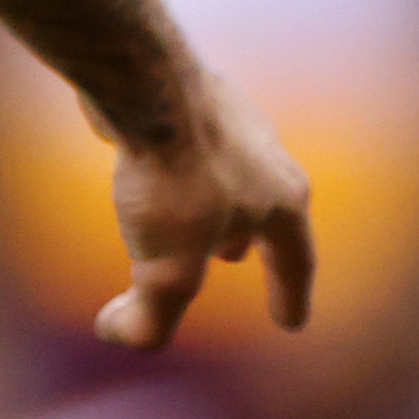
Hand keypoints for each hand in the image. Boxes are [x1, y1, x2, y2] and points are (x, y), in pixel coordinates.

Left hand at [93, 69, 313, 349]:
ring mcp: (228, 120)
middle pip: (265, 212)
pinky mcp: (184, 96)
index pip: (296, 262)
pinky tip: (147, 168)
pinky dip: (175, 168)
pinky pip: (183, 145)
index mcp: (281, 201)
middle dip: (250, 242)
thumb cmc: (172, 177)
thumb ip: (153, 316)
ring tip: (187, 216)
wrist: (144, 83)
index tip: (289, 323)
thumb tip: (122, 335)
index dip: (290, 297)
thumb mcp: (169, 268)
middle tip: (231, 261)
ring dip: (213, 201)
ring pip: (227, 173)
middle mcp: (265, 157)